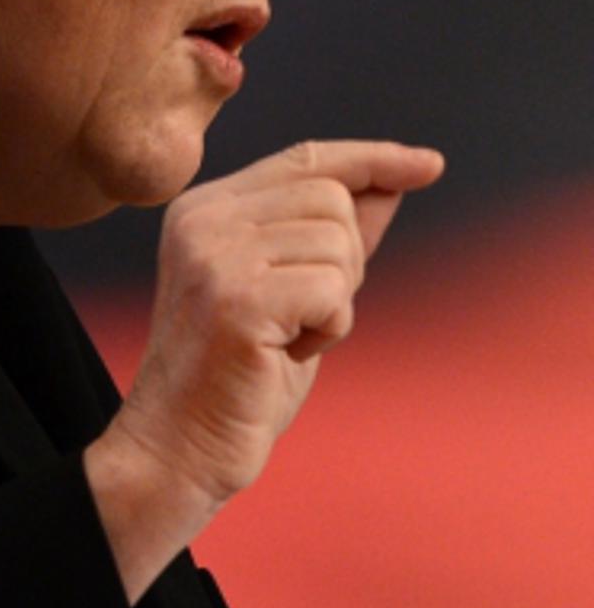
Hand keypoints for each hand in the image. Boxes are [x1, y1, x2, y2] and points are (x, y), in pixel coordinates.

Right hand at [85, 140, 442, 600]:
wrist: (178, 448)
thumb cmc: (236, 378)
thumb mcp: (291, 294)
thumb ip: (329, 236)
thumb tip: (392, 182)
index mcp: (203, 211)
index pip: (304, 160)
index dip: (372, 158)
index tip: (429, 165)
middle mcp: (201, 221)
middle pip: (331, 197)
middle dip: (346, 260)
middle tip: (304, 316)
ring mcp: (214, 257)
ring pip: (339, 242)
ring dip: (337, 302)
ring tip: (287, 338)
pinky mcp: (236, 300)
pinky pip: (334, 289)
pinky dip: (331, 329)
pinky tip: (288, 354)